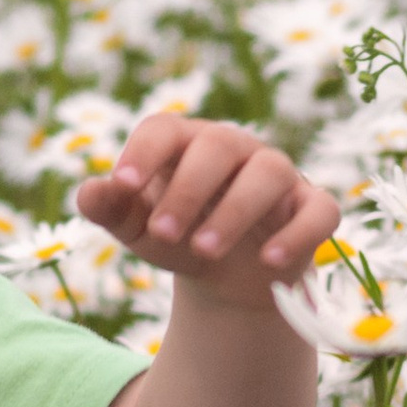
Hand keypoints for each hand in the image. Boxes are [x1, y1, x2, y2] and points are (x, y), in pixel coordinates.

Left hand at [76, 114, 338, 308]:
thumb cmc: (175, 236)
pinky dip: (298, 234)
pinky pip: (318, 209)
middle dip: (186, 190)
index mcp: (184, 144)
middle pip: (216, 146)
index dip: (142, 152)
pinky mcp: (311, 207)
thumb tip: (88, 192)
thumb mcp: (136, 228)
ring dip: (234, 212)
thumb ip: (110, 209)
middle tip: (162, 234)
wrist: (226, 278)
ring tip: (202, 251)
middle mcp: (234, 149)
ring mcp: (278, 175)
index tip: (122, 185)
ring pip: (268, 173)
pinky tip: (269, 262)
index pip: (164, 129)